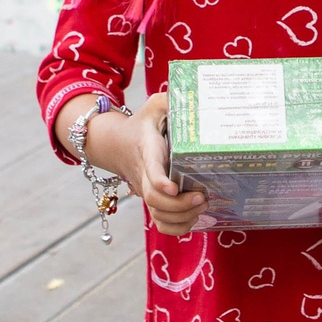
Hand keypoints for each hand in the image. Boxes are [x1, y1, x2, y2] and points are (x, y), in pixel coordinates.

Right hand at [86, 93, 205, 236]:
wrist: (117, 145)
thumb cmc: (142, 124)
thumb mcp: (154, 106)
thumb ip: (169, 99)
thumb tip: (190, 93)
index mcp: (147, 151)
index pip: (150, 169)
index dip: (160, 182)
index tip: (173, 188)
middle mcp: (145, 176)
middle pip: (154, 200)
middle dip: (179, 205)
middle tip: (203, 197)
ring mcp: (147, 192)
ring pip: (158, 217)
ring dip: (182, 218)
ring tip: (203, 206)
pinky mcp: (153, 203)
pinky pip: (162, 225)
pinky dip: (178, 229)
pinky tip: (196, 218)